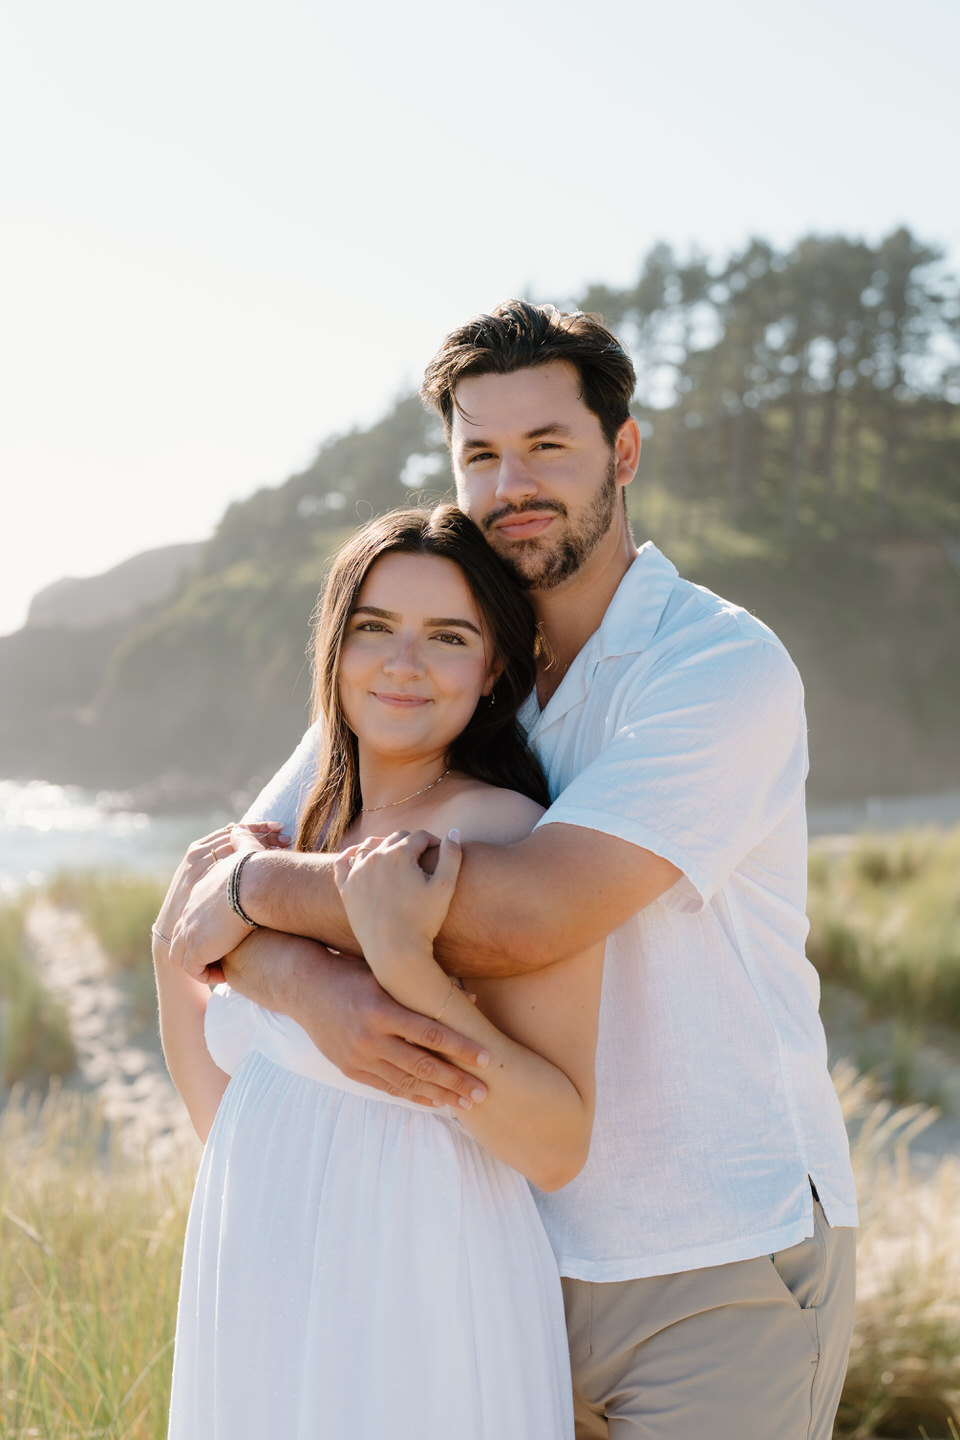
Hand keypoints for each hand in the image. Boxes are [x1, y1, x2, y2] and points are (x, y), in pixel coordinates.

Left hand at [167, 822, 288, 983]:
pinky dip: (208, 975)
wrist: (252, 885)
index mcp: (199, 893)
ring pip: (184, 958)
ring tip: (226, 968)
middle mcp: (188, 912)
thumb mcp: (245, 849)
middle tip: (222, 958)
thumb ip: (241, 838)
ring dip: (204, 965)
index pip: (193, 917)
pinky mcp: (193, 948)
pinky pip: (194, 971)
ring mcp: (188, 931)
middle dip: (200, 952)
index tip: (226, 939)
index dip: (207, 931)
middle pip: (182, 938)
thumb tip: (239, 826)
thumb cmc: (256, 868)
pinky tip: (228, 972)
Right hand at [225, 939, 488, 1109]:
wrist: (304, 988)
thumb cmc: (354, 971)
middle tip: (484, 1093)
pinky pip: (387, 1087)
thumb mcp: (388, 972)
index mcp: (382, 1009)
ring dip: (438, 1094)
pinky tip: (434, 1102)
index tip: (487, 1059)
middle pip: (422, 1064)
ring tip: (465, 1103)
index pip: (431, 1034)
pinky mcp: (350, 1069)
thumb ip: (427, 987)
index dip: (461, 1048)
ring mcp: (358, 1056)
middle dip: (456, 1080)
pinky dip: (413, 1096)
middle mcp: (370, 1037)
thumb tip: (472, 998)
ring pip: (406, 1081)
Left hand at [333, 829, 461, 958]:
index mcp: (399, 853)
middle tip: (421, 858)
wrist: (394, 951)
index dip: (434, 843)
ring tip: (395, 858)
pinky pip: (343, 862)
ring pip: (370, 846)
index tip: (440, 853)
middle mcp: (375, 857)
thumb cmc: (423, 920)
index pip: (420, 837)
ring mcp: (357, 872)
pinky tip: (359, 856)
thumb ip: (451, 855)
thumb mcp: (445, 887)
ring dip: (384, 846)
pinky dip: (351, 855)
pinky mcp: (346, 888)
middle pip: (396, 838)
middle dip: (411, 843)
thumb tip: (454, 831)